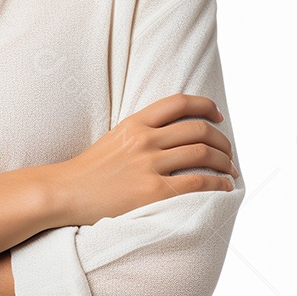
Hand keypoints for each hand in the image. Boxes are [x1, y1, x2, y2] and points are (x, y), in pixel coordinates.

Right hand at [48, 93, 238, 226]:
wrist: (66, 192)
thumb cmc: (90, 170)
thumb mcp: (115, 138)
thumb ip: (142, 132)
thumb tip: (175, 134)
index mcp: (135, 123)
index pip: (179, 102)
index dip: (206, 106)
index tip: (218, 116)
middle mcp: (144, 139)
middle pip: (198, 129)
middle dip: (222, 140)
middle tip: (229, 152)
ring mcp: (148, 165)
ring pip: (202, 153)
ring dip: (225, 162)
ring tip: (230, 172)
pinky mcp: (152, 192)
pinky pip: (198, 182)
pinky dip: (218, 184)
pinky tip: (224, 188)